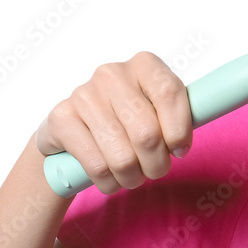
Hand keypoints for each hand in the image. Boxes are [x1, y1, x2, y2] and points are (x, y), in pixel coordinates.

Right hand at [35, 51, 192, 194]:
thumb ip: (178, 115)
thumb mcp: (156, 109)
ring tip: (134, 177)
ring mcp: (84, 93)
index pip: (170, 93)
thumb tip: (186, 141)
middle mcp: (113, 73)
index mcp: (144, 64)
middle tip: (156, 170)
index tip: (181, 150)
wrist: (71, 130)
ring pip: (122, 155)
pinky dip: (109, 182)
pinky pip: (97, 166)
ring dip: (133, 178)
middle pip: (147, 133)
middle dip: (157, 164)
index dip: (180, 129)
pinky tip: (110, 179)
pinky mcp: (62, 118)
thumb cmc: (126, 120)